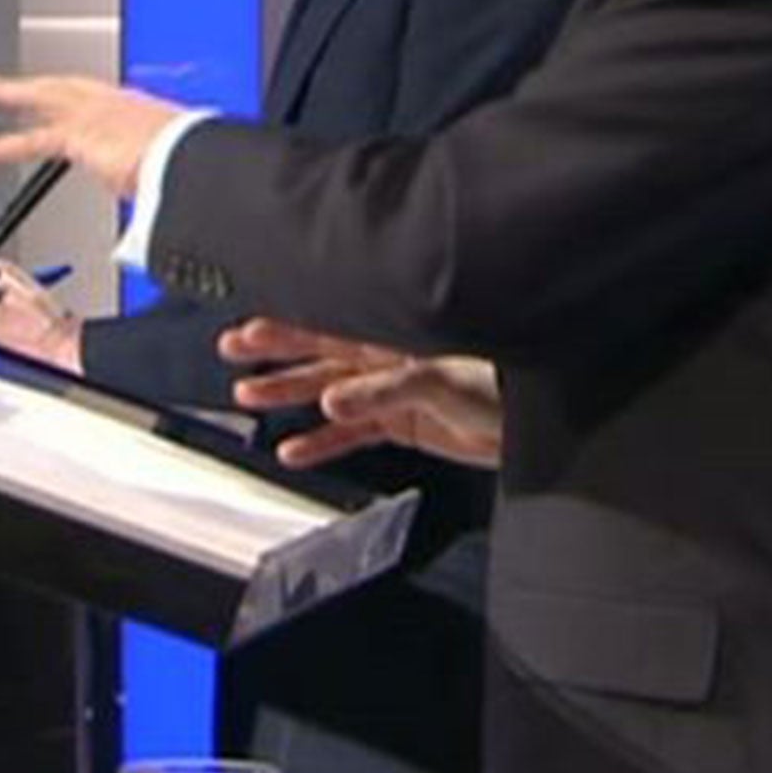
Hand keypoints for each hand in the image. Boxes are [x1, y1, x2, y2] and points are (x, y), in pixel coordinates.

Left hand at [0, 75, 182, 198]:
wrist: (188, 160)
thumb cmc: (192, 163)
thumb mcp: (174, 169)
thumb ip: (155, 182)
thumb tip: (157, 204)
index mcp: (142, 111)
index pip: (104, 104)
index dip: (84, 104)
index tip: (71, 107)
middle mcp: (114, 104)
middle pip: (67, 86)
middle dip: (41, 84)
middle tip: (17, 81)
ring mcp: (93, 114)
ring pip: (41, 98)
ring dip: (10, 94)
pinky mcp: (74, 135)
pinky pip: (24, 141)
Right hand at [221, 317, 501, 469]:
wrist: (539, 420)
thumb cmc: (505, 381)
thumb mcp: (439, 380)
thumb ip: (383, 390)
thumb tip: (331, 401)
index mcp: (394, 334)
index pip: (329, 324)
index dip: (288, 324)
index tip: (250, 325)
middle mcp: (387, 357)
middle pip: (319, 353)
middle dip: (275, 351)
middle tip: (232, 349)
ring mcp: (392, 391)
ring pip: (327, 392)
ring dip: (289, 394)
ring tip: (249, 397)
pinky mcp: (403, 424)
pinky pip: (352, 433)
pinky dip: (322, 441)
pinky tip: (294, 448)